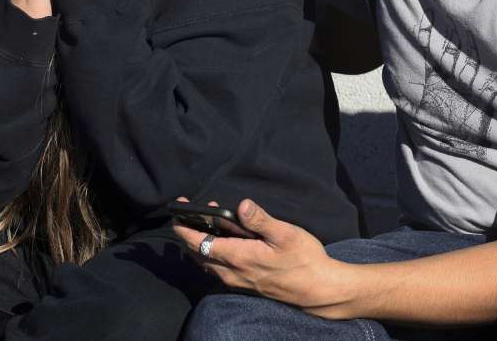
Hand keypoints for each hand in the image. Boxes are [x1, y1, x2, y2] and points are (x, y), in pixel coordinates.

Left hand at [173, 199, 355, 317]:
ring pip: (206, 262)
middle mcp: (232, 273)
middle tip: (195, 211)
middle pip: (196, 253)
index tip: (178, 211)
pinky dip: (213, 253)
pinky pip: (218, 269)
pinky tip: (225, 241)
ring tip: (210, 222)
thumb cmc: (304, 260)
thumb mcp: (285, 234)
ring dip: (201, 243)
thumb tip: (241, 205)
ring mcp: (237, 281)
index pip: (198, 242)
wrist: (318, 290)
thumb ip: (260, 219)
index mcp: (238, 257)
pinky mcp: (244, 285)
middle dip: (190, 232)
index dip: (183, 227)